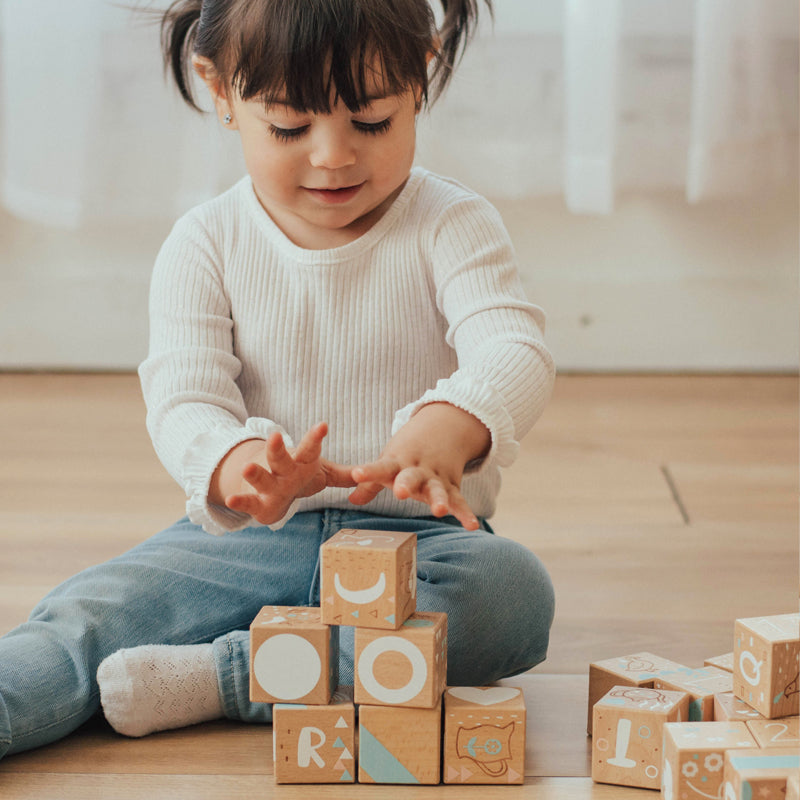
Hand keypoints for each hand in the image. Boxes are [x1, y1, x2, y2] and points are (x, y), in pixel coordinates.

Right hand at [212, 422, 354, 524]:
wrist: (268, 488)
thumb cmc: (298, 477)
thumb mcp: (322, 473)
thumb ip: (343, 474)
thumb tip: (367, 472)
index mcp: (302, 462)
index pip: (310, 447)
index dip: (315, 437)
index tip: (322, 426)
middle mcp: (283, 471)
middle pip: (281, 458)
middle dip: (278, 448)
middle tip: (276, 436)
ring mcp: (268, 485)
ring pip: (262, 478)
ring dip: (255, 473)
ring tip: (247, 468)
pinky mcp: (258, 503)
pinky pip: (248, 502)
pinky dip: (240, 501)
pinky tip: (231, 499)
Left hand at [349, 403, 489, 530]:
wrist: (443, 429)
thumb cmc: (408, 452)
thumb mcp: (388, 462)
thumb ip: (370, 483)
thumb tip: (351, 500)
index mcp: (397, 462)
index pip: (380, 467)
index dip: (368, 472)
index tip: (357, 473)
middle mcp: (417, 470)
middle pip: (411, 477)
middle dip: (406, 484)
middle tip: (400, 493)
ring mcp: (436, 477)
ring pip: (437, 489)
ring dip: (438, 499)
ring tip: (439, 511)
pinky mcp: (452, 485)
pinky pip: (459, 500)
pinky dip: (466, 513)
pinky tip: (471, 526)